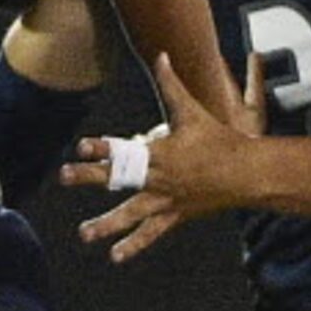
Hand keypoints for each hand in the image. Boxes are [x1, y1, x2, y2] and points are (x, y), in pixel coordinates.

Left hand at [63, 51, 262, 263]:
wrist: (246, 173)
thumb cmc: (219, 140)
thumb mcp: (192, 111)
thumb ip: (171, 84)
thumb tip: (161, 55)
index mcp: (160, 152)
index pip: (126, 147)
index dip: (103, 146)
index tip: (82, 146)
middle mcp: (158, 178)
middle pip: (119, 178)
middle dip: (89, 177)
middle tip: (65, 176)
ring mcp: (165, 200)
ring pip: (131, 214)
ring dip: (107, 225)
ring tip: (84, 234)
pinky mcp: (174, 215)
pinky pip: (150, 233)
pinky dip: (134, 245)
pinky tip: (115, 256)